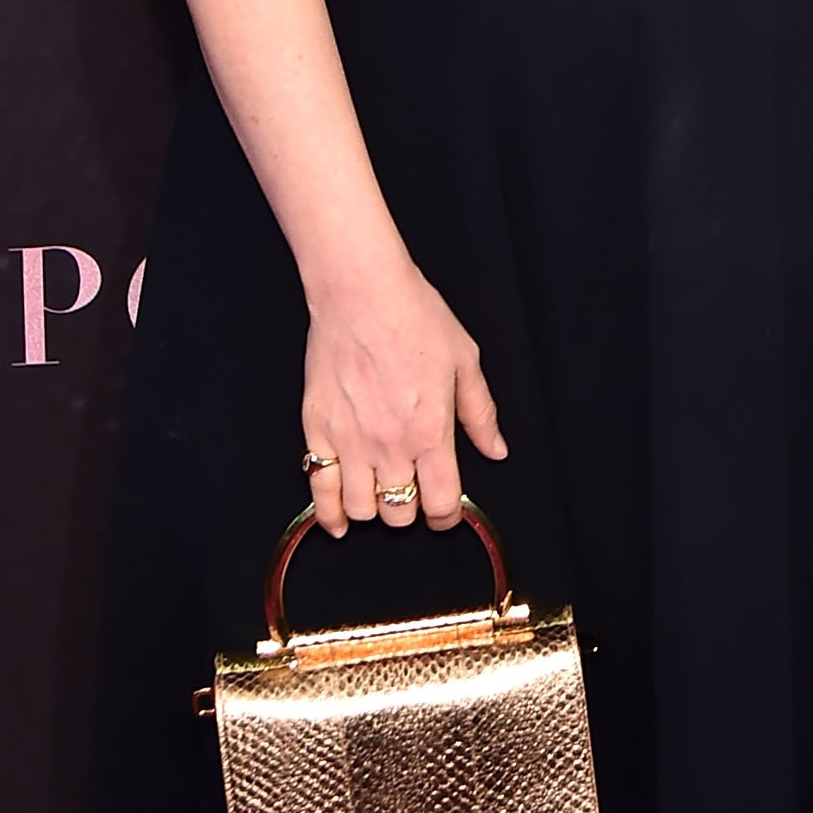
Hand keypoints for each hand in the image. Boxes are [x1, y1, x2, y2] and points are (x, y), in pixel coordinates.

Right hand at [300, 259, 505, 536]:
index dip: (447, 516)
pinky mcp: (317, 430)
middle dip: (411, 509)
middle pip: (400, 513)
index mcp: (431, 431)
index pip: (441, 504)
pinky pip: (319, 490)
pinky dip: (329, 514)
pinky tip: (338, 521)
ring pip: (361, 510)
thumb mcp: (465, 361)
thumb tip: (495, 449)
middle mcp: (390, 445)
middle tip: (415, 490)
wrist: (361, 291)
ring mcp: (350, 441)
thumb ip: (480, 413)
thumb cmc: (415, 316)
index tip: (446, 511)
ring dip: (374, 509)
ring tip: (381, 490)